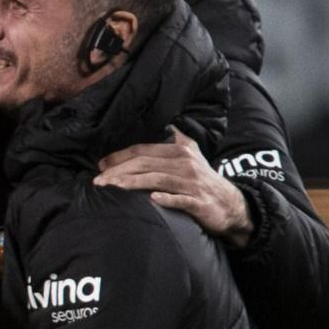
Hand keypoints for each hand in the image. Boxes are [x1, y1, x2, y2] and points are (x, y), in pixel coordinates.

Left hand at [95, 127, 248, 241]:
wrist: (231, 204)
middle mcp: (186, 164)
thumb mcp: (193, 155)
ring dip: (132, 183)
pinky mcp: (198, 202)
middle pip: (145, 164)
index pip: (144, 150)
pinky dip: (166, 198)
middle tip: (98, 181)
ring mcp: (192, 183)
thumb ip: (179, 139)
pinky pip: (180, 199)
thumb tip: (169, 124)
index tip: (100, 165)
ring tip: (111, 187)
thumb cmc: (204, 180)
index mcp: (180, 151)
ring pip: (157, 179)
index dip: (120, 156)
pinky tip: (152, 198)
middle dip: (118, 171)